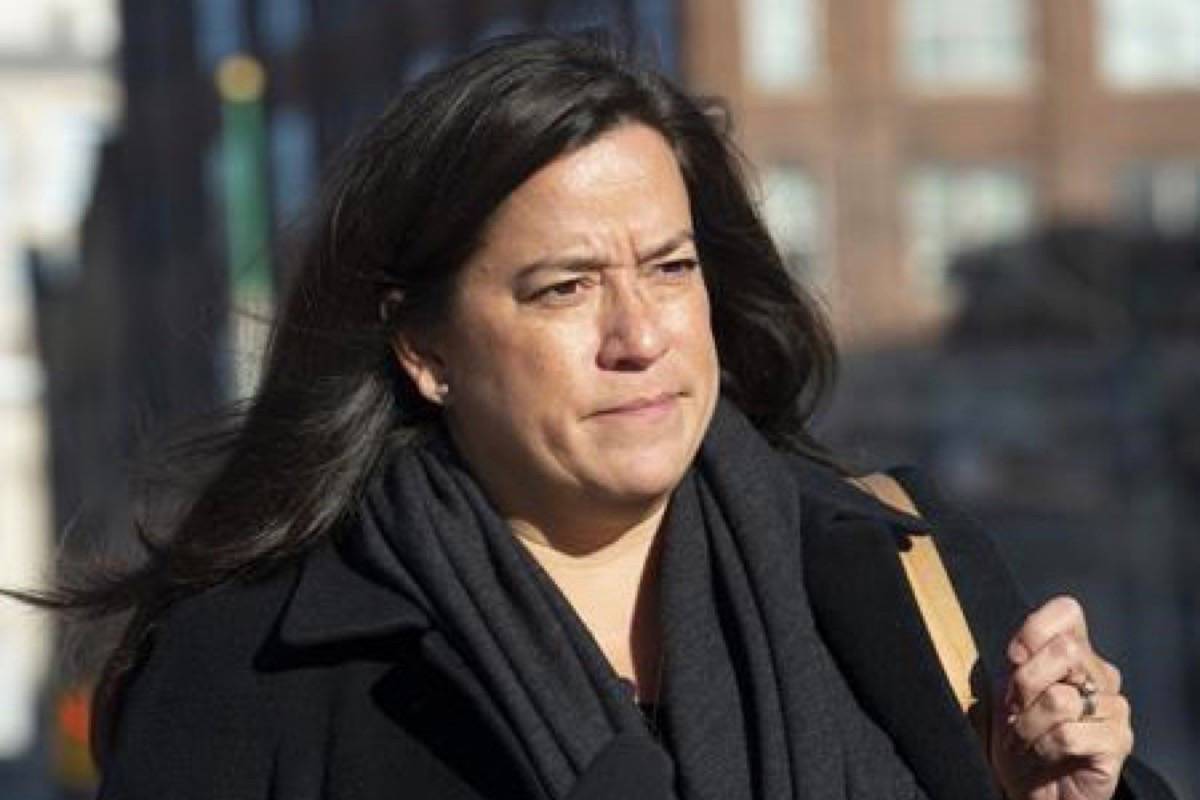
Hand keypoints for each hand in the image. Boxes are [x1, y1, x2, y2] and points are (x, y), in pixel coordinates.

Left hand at [989, 595, 1132, 799]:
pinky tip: (1043, 754)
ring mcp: (1114, 707)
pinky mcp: (1118, 742)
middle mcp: (1100, 674)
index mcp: (1074, 653)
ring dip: (1027, 724)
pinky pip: (1069, 734)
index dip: (1033, 631)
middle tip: (1015, 710)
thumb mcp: (1008, 691)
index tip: (1014, 659)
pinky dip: (1043, 747)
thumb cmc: (1019, 738)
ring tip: (1025, 739)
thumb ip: (1018, 662)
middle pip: (1064, 650)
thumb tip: (1022, 649)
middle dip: (1024, 683)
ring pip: (1060, 698)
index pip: (1067, 612)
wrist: (1032, 788)